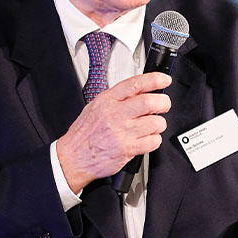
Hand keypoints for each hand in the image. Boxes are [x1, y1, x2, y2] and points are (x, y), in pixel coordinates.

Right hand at [56, 72, 170, 190]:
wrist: (73, 157)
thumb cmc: (84, 134)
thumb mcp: (95, 107)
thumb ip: (116, 99)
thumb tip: (140, 93)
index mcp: (107, 101)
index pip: (135, 84)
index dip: (154, 79)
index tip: (164, 80)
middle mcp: (115, 115)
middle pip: (149, 102)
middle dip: (163, 102)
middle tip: (164, 104)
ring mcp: (122, 133)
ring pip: (155, 123)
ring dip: (160, 124)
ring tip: (154, 125)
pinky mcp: (127, 149)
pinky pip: (152, 142)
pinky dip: (155, 140)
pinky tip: (148, 139)